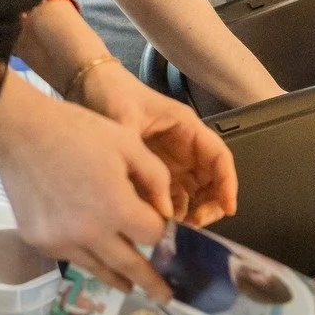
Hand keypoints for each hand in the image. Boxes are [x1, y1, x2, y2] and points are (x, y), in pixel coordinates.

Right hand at [0, 79, 177, 295]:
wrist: (20, 133)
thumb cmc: (79, 132)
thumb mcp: (129, 144)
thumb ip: (155, 179)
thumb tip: (167, 213)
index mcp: (116, 207)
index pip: (152, 234)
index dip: (164, 232)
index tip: (168, 231)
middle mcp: (89, 233)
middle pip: (129, 265)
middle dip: (150, 281)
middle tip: (166, 296)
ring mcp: (60, 241)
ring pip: (98, 268)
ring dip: (118, 277)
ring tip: (131, 286)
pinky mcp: (39, 242)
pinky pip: (72, 257)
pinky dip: (88, 258)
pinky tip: (95, 255)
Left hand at [76, 57, 236, 226]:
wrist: (86, 86)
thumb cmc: (111, 94)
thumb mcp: (124, 122)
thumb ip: (139, 162)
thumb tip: (158, 207)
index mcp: (186, 127)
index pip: (219, 157)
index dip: (227, 183)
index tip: (227, 207)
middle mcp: (183, 146)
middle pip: (210, 180)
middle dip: (209, 204)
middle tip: (195, 225)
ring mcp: (168, 161)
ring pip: (192, 192)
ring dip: (189, 212)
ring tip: (172, 228)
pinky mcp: (152, 172)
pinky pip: (168, 196)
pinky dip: (167, 211)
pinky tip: (156, 222)